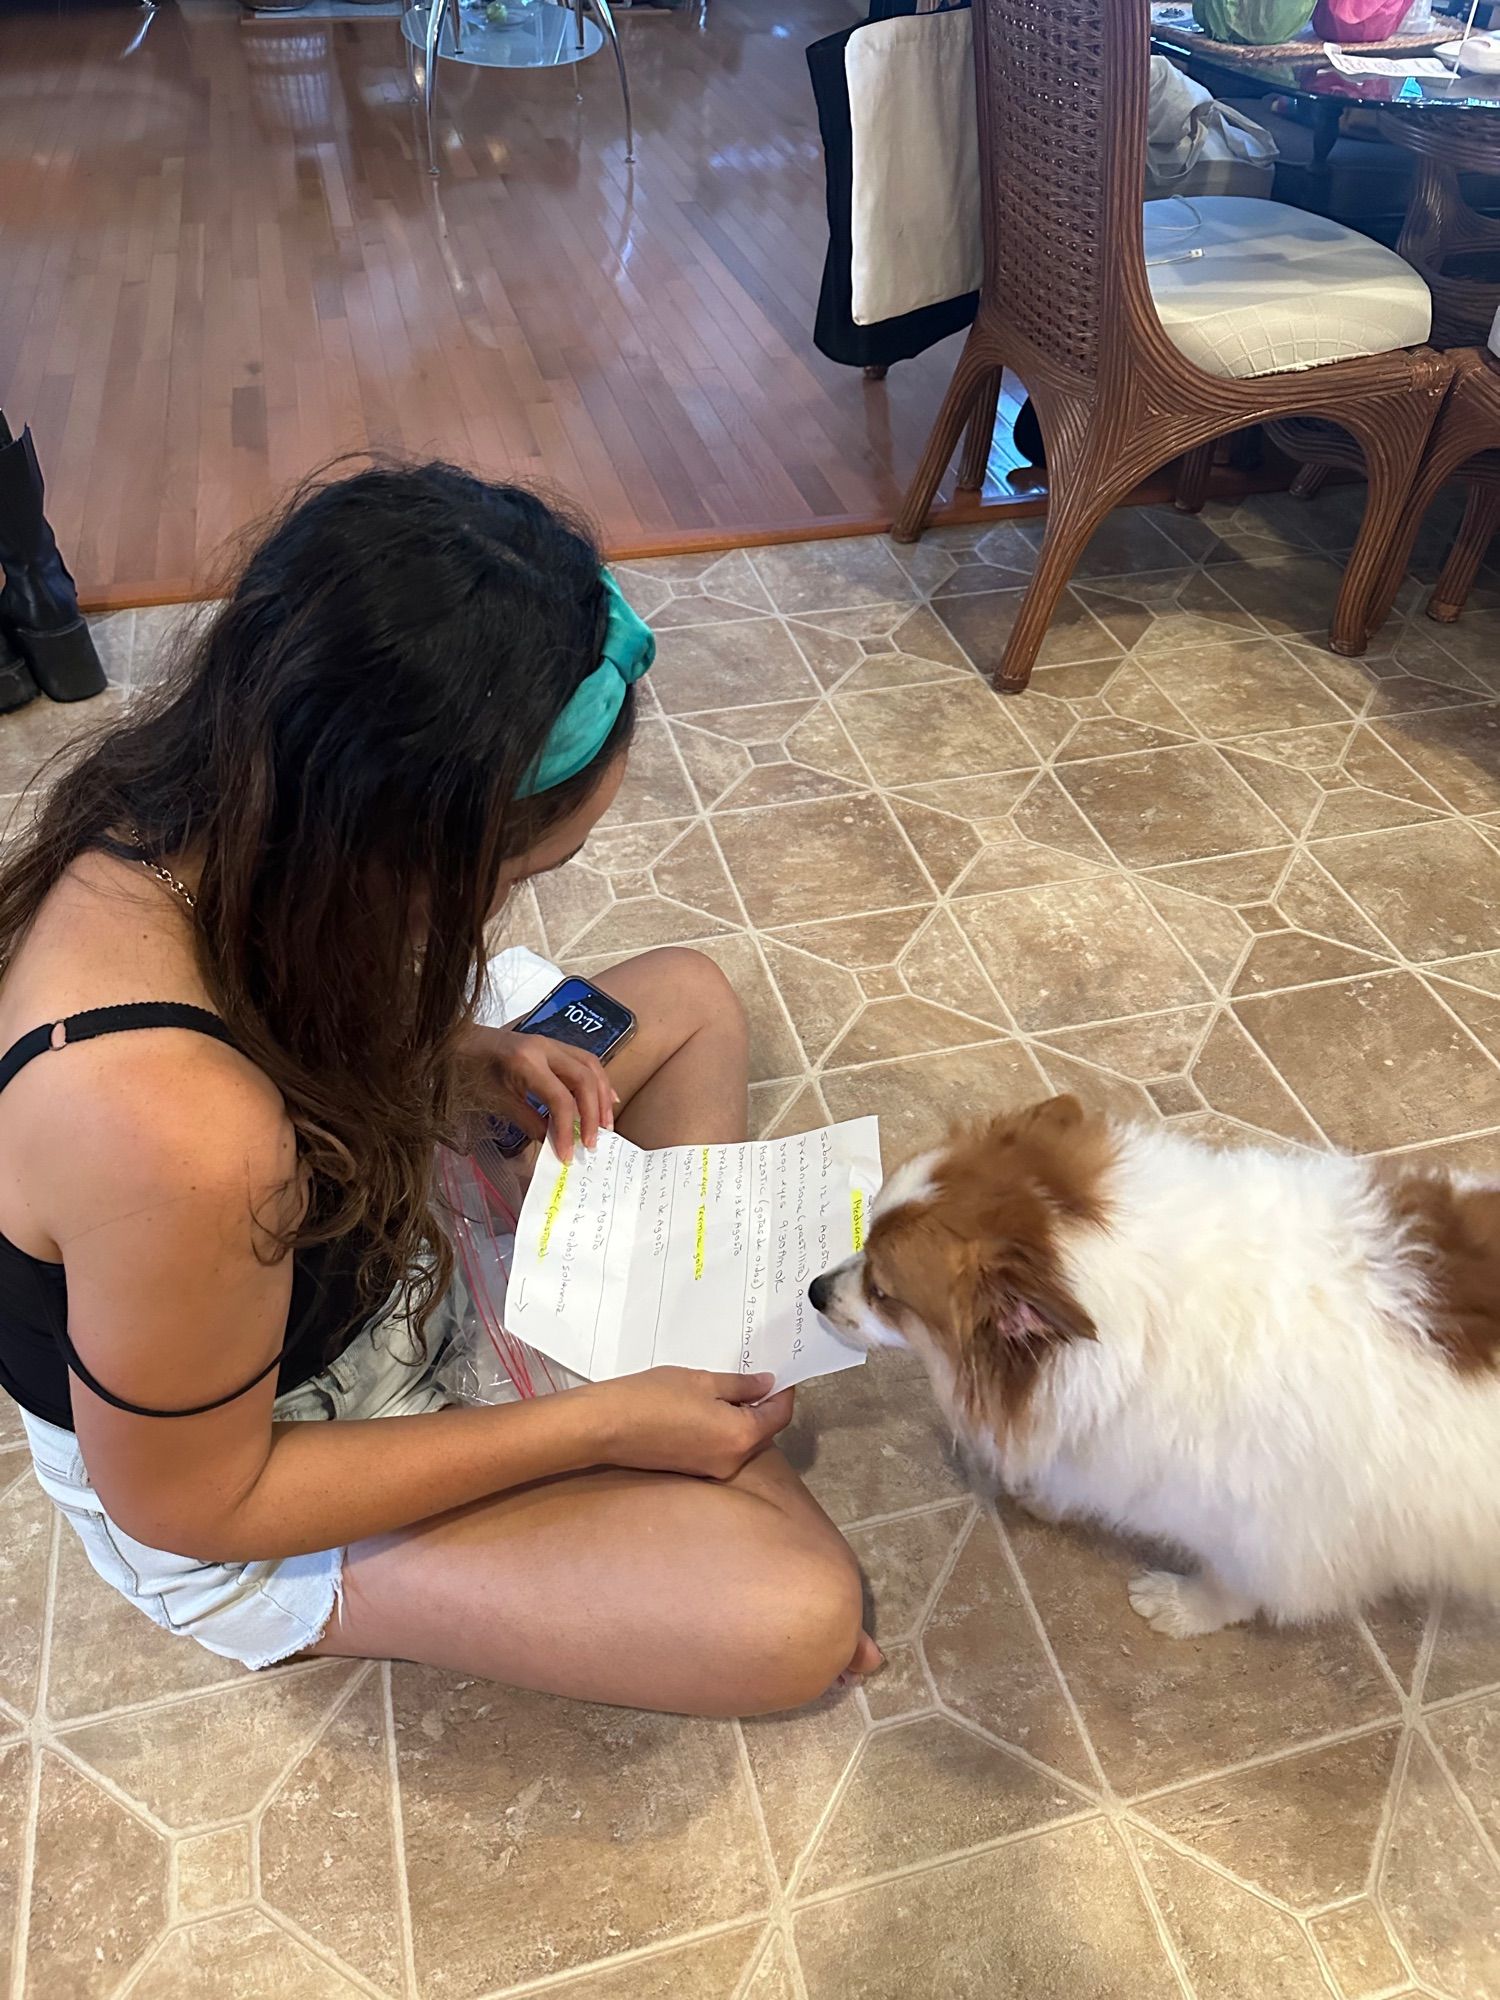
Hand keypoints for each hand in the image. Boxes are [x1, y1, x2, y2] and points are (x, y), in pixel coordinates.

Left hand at [465, 1025, 616, 1161]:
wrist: (456, 1041)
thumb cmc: (469, 1071)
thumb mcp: (496, 1102)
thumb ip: (528, 1122)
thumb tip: (555, 1144)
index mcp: (526, 1062)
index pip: (561, 1099)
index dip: (568, 1130)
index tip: (568, 1155)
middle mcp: (544, 1047)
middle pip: (584, 1080)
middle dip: (593, 1114)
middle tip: (594, 1143)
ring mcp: (551, 1043)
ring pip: (591, 1066)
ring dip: (602, 1097)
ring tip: (606, 1124)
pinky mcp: (552, 1045)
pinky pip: (584, 1060)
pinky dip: (597, 1082)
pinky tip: (604, 1098)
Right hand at [588, 1368, 794, 1479]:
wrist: (607, 1425)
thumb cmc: (653, 1398)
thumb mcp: (703, 1381)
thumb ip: (741, 1385)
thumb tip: (766, 1384)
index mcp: (740, 1437)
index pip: (779, 1415)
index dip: (783, 1392)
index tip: (779, 1375)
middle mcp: (731, 1461)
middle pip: (762, 1431)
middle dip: (762, 1405)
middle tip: (751, 1376)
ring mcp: (711, 1469)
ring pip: (741, 1440)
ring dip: (741, 1417)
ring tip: (724, 1388)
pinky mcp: (693, 1469)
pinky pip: (721, 1447)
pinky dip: (722, 1428)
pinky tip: (706, 1407)